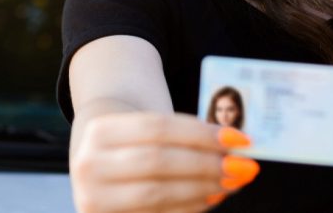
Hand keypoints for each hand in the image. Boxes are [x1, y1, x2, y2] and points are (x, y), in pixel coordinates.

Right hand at [70, 112, 259, 212]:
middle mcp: (89, 165)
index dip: (201, 133)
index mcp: (100, 130)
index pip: (158, 127)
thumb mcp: (147, 128)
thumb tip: (235, 145)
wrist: (98, 166)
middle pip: (158, 160)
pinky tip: (212, 197)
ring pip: (158, 193)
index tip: (240, 139)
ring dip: (203, 188)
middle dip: (206, 163)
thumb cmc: (133, 143)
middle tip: (242, 165)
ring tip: (232, 181)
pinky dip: (191, 207)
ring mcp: (95, 199)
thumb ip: (185, 134)